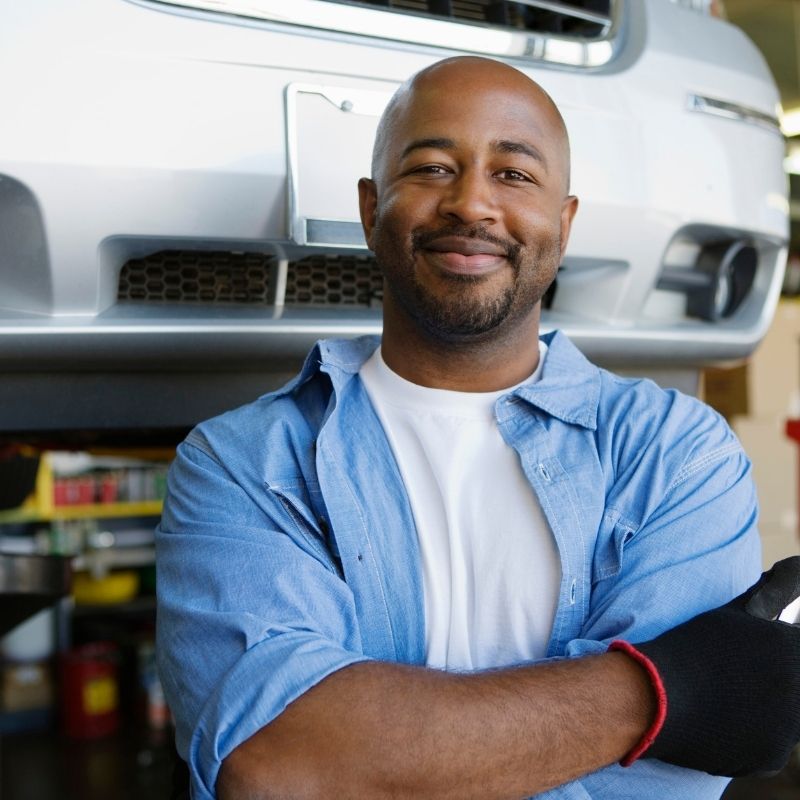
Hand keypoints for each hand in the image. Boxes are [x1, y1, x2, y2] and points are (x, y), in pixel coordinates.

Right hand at [619, 556, 799, 775]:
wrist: (657, 695)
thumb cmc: (692, 646)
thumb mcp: (732, 614)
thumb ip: (770, 594)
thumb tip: (792, 567)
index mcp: (796, 653)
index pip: (798, 647)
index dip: (782, 652)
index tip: (762, 654)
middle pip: (796, 686)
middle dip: (776, 679)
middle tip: (740, 675)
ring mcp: (790, 731)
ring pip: (788, 717)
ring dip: (767, 707)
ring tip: (727, 694)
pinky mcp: (771, 759)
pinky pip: (769, 743)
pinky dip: (751, 733)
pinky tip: (721, 717)